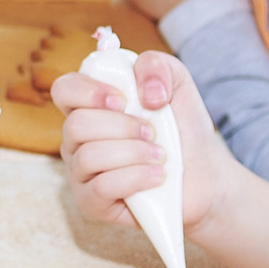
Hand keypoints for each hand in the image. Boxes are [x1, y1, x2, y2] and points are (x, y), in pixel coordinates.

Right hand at [52, 51, 231, 235]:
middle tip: (152, 133)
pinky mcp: (91, 201)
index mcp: (90, 106)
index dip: (87, 91)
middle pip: (76, 125)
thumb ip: (156, 65)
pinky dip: (135, 178)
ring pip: (89, 157)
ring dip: (134, 153)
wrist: (204, 176)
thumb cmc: (182, 130)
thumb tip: (143, 92)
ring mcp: (81, 171)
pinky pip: (101, 187)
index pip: (64, 89)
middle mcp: (78, 138)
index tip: (122, 99)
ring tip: (160, 156)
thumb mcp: (177, 84)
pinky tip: (156, 177)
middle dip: (123, 127)